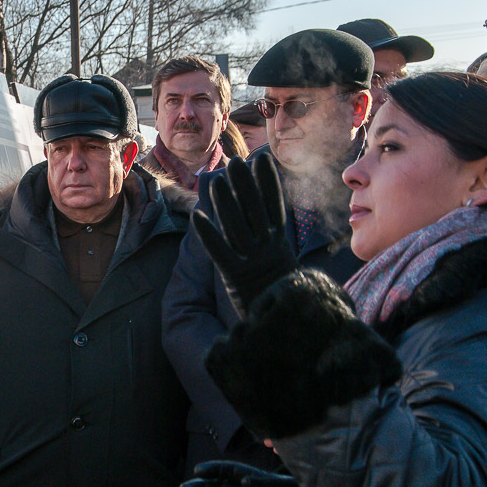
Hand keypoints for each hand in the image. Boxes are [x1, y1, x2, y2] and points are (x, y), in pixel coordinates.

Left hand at [191, 155, 296, 314]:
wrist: (290, 327)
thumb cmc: (282, 296)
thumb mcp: (283, 267)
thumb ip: (275, 245)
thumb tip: (272, 225)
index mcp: (281, 244)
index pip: (275, 206)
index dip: (268, 182)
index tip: (262, 160)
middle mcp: (268, 249)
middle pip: (255, 210)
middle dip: (245, 184)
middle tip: (235, 161)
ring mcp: (253, 262)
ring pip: (237, 226)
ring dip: (226, 202)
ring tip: (216, 180)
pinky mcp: (236, 277)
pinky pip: (220, 252)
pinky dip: (209, 233)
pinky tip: (197, 216)